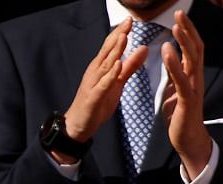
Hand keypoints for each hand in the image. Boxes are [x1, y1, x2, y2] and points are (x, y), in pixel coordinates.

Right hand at [60, 18, 148, 147]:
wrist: (78, 125)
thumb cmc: (97, 103)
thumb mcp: (117, 83)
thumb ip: (130, 66)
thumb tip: (144, 48)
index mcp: (101, 67)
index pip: (111, 46)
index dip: (120, 32)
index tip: (130, 19)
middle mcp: (95, 72)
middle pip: (107, 51)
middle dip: (118, 35)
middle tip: (128, 21)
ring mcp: (93, 84)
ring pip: (105, 65)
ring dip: (115, 51)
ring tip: (124, 37)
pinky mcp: (93, 98)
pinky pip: (103, 85)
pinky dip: (110, 75)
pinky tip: (117, 66)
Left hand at [161, 12, 211, 179]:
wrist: (188, 140)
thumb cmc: (181, 116)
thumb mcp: (175, 91)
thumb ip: (175, 75)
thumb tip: (170, 61)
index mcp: (192, 75)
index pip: (192, 48)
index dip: (187, 31)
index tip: (179, 16)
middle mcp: (196, 78)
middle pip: (196, 48)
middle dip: (188, 29)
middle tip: (179, 13)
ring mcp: (194, 88)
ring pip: (192, 60)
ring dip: (183, 42)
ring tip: (175, 27)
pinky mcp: (188, 101)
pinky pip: (182, 80)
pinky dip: (174, 64)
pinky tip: (167, 51)